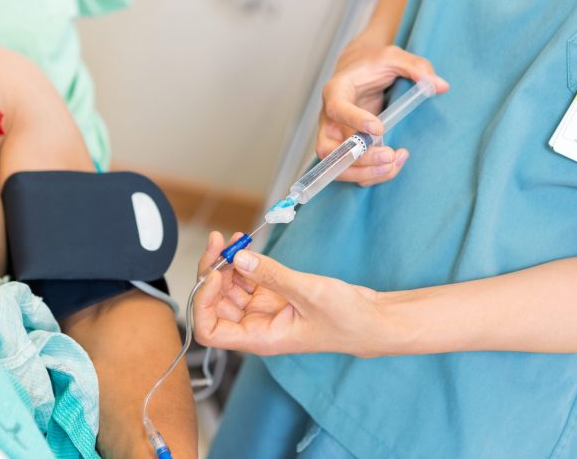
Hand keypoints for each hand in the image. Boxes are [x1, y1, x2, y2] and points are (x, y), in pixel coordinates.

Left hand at [193, 232, 382, 356]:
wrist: (372, 320)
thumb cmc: (347, 320)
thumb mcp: (310, 293)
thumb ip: (272, 275)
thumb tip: (239, 258)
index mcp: (260, 338)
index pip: (210, 331)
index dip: (204, 303)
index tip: (216, 274)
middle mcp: (256, 326)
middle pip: (215, 304)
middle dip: (212, 272)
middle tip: (218, 243)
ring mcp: (263, 310)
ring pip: (228, 288)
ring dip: (225, 263)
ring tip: (231, 238)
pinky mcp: (273, 295)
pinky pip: (247, 278)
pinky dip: (242, 261)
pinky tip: (244, 244)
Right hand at [318, 38, 448, 185]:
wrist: (359, 71)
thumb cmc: (372, 64)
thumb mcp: (393, 57)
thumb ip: (416, 68)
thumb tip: (440, 86)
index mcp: (335, 91)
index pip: (337, 108)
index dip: (354, 120)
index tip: (379, 128)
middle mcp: (329, 118)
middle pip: (330, 150)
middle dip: (360, 159)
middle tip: (389, 155)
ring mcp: (334, 138)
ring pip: (338, 167)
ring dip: (366, 172)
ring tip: (396, 161)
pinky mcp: (345, 150)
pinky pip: (353, 171)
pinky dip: (373, 174)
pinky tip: (396, 162)